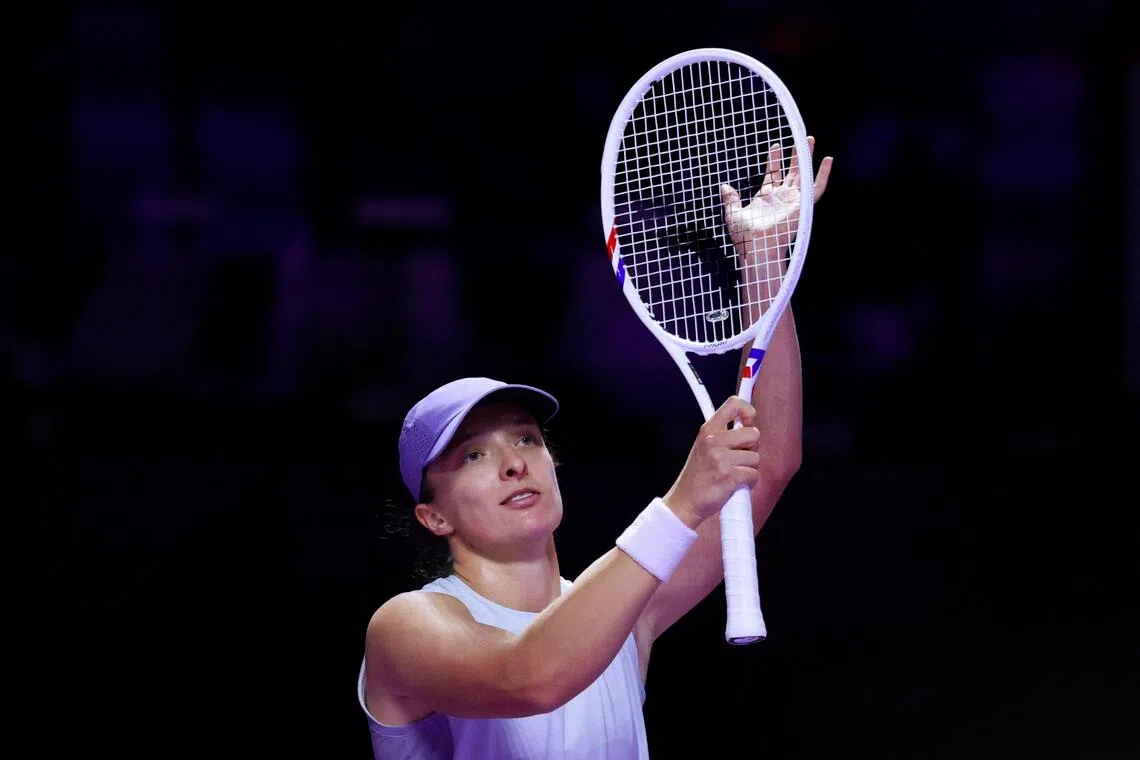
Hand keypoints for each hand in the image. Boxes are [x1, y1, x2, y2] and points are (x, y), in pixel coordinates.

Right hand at [663, 397, 760, 526]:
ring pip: (756, 457)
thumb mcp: (704, 446)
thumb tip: (750, 425)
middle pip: (753, 433)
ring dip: (749, 468)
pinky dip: (749, 482)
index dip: (747, 411)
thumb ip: (724, 434)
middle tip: (739, 458)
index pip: (734, 403)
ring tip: (734, 473)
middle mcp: (713, 440)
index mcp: (708, 429)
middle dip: (752, 448)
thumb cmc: (698, 476)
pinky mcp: (728, 476)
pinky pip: (754, 474)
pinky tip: (735, 485)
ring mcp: (720, 458)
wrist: (685, 501)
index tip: (747, 423)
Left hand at [720, 136, 832, 265]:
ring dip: (807, 158)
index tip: (775, 146)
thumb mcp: (732, 214)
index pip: (773, 174)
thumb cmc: (744, 236)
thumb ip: (730, 199)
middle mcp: (781, 197)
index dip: (774, 160)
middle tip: (800, 139)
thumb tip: (724, 186)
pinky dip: (823, 175)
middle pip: (791, 171)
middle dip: (795, 155)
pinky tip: (827, 160)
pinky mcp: (803, 205)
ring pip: (804, 174)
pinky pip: (817, 188)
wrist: (757, 246)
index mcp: (766, 198)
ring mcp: (793, 200)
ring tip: (810, 140)